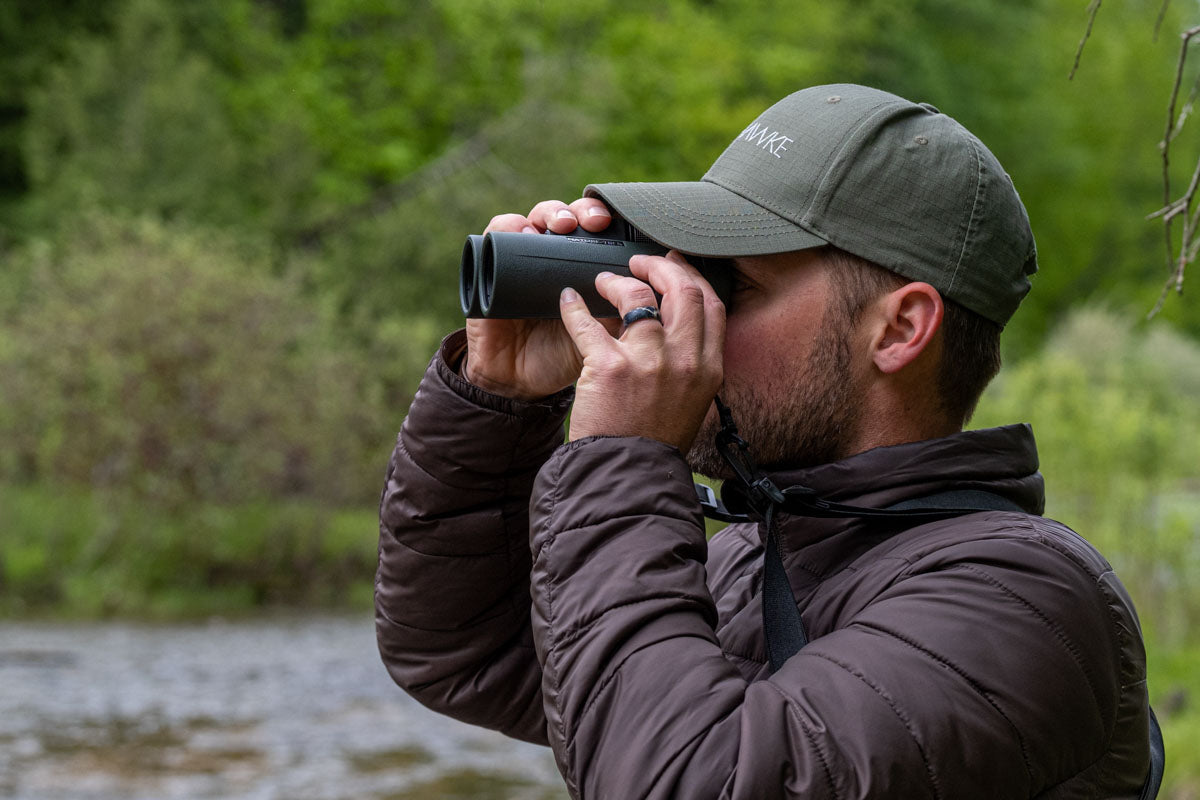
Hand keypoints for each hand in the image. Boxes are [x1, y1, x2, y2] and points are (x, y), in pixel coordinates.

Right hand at [463, 198, 616, 400]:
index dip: (616, 222)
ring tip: (564, 225)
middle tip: (597, 222)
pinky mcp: (494, 265)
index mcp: (587, 269)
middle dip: (587, 211)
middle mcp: (557, 257)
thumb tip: (655, 294)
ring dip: (553, 212)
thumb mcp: (603, 339)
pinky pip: (498, 233)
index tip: (630, 229)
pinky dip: (510, 226)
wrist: (519, 381)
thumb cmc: (563, 356)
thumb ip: (625, 316)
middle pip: (574, 216)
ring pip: (539, 216)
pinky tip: (524, 231)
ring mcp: (526, 258)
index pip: (602, 231)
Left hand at [559, 251, 725, 452]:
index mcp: (709, 369)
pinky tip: (567, 301)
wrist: (627, 478)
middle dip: (659, 266)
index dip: (692, 276)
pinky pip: (588, 321)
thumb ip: (693, 366)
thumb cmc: (654, 443)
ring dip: (617, 281)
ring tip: (603, 282)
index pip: (712, 304)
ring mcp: (649, 362)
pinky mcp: (610, 368)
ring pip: (637, 296)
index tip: (675, 267)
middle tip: (639, 262)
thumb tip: (681, 332)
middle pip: (682, 289)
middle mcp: (685, 360)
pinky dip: (574, 306)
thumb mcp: (692, 404)